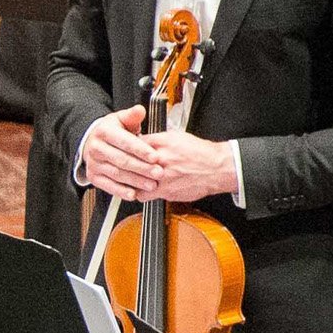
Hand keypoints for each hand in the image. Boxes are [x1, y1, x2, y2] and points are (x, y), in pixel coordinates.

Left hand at [85, 109, 240, 203]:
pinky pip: (144, 195)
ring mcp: (162, 177)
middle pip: (132, 163)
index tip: (120, 150)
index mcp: (162, 143)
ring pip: (135, 180)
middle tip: (116, 165)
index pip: (134, 145)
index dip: (125, 148)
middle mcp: (161, 160)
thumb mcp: (177, 137)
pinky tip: (137, 190)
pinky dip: (139, 193)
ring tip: (124, 179)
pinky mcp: (166, 192)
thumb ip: (158, 140)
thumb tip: (142, 142)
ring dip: (128, 181)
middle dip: (122, 164)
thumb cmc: (199, 152)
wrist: (216, 168)